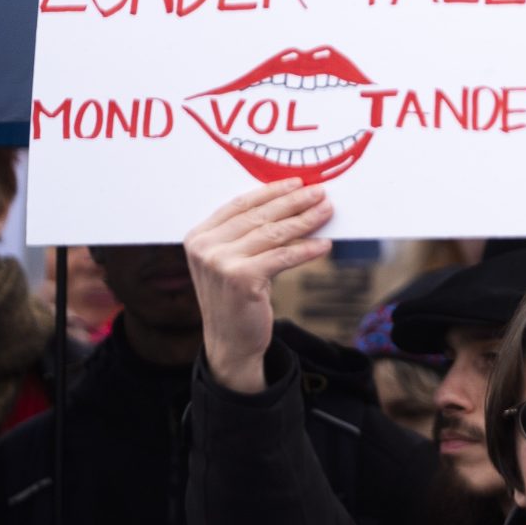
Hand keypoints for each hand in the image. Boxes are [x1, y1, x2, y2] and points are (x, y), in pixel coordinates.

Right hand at [184, 182, 332, 391]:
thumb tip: (290, 204)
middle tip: (320, 193)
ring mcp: (220, 262)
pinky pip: (283, 257)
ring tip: (327, 211)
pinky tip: (325, 244)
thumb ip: (247, 234)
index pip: (239, 205)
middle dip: (293, 202)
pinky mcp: (241, 278)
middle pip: (259, 216)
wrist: (229, 341)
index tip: (296, 183)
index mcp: (198, 236)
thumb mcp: (231, 261)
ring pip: (273, 234)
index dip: (270, 192)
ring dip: (305, 220)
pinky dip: (307, 250)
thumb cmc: (236, 297)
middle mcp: (204, 247)